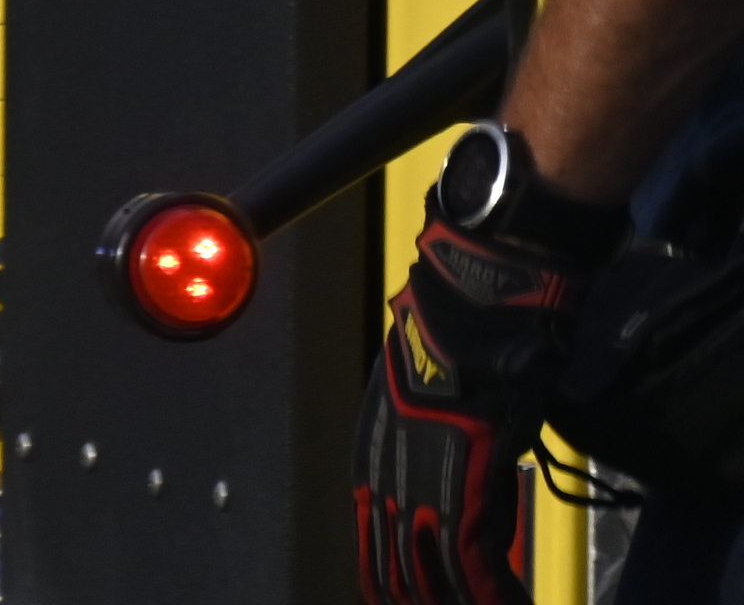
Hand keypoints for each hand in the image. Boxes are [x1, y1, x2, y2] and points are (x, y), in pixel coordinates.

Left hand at [353, 209, 595, 603]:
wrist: (470, 303)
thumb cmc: (451, 338)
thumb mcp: (420, 399)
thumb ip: (426, 445)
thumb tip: (445, 472)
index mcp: (369, 457)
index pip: (373, 546)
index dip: (393, 584)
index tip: (414, 601)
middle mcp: (384, 477)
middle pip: (396, 572)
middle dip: (422, 600)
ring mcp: (422, 484)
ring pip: (432, 577)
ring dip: (459, 600)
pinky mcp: (465, 485)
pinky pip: (475, 565)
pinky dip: (493, 593)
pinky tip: (510, 601)